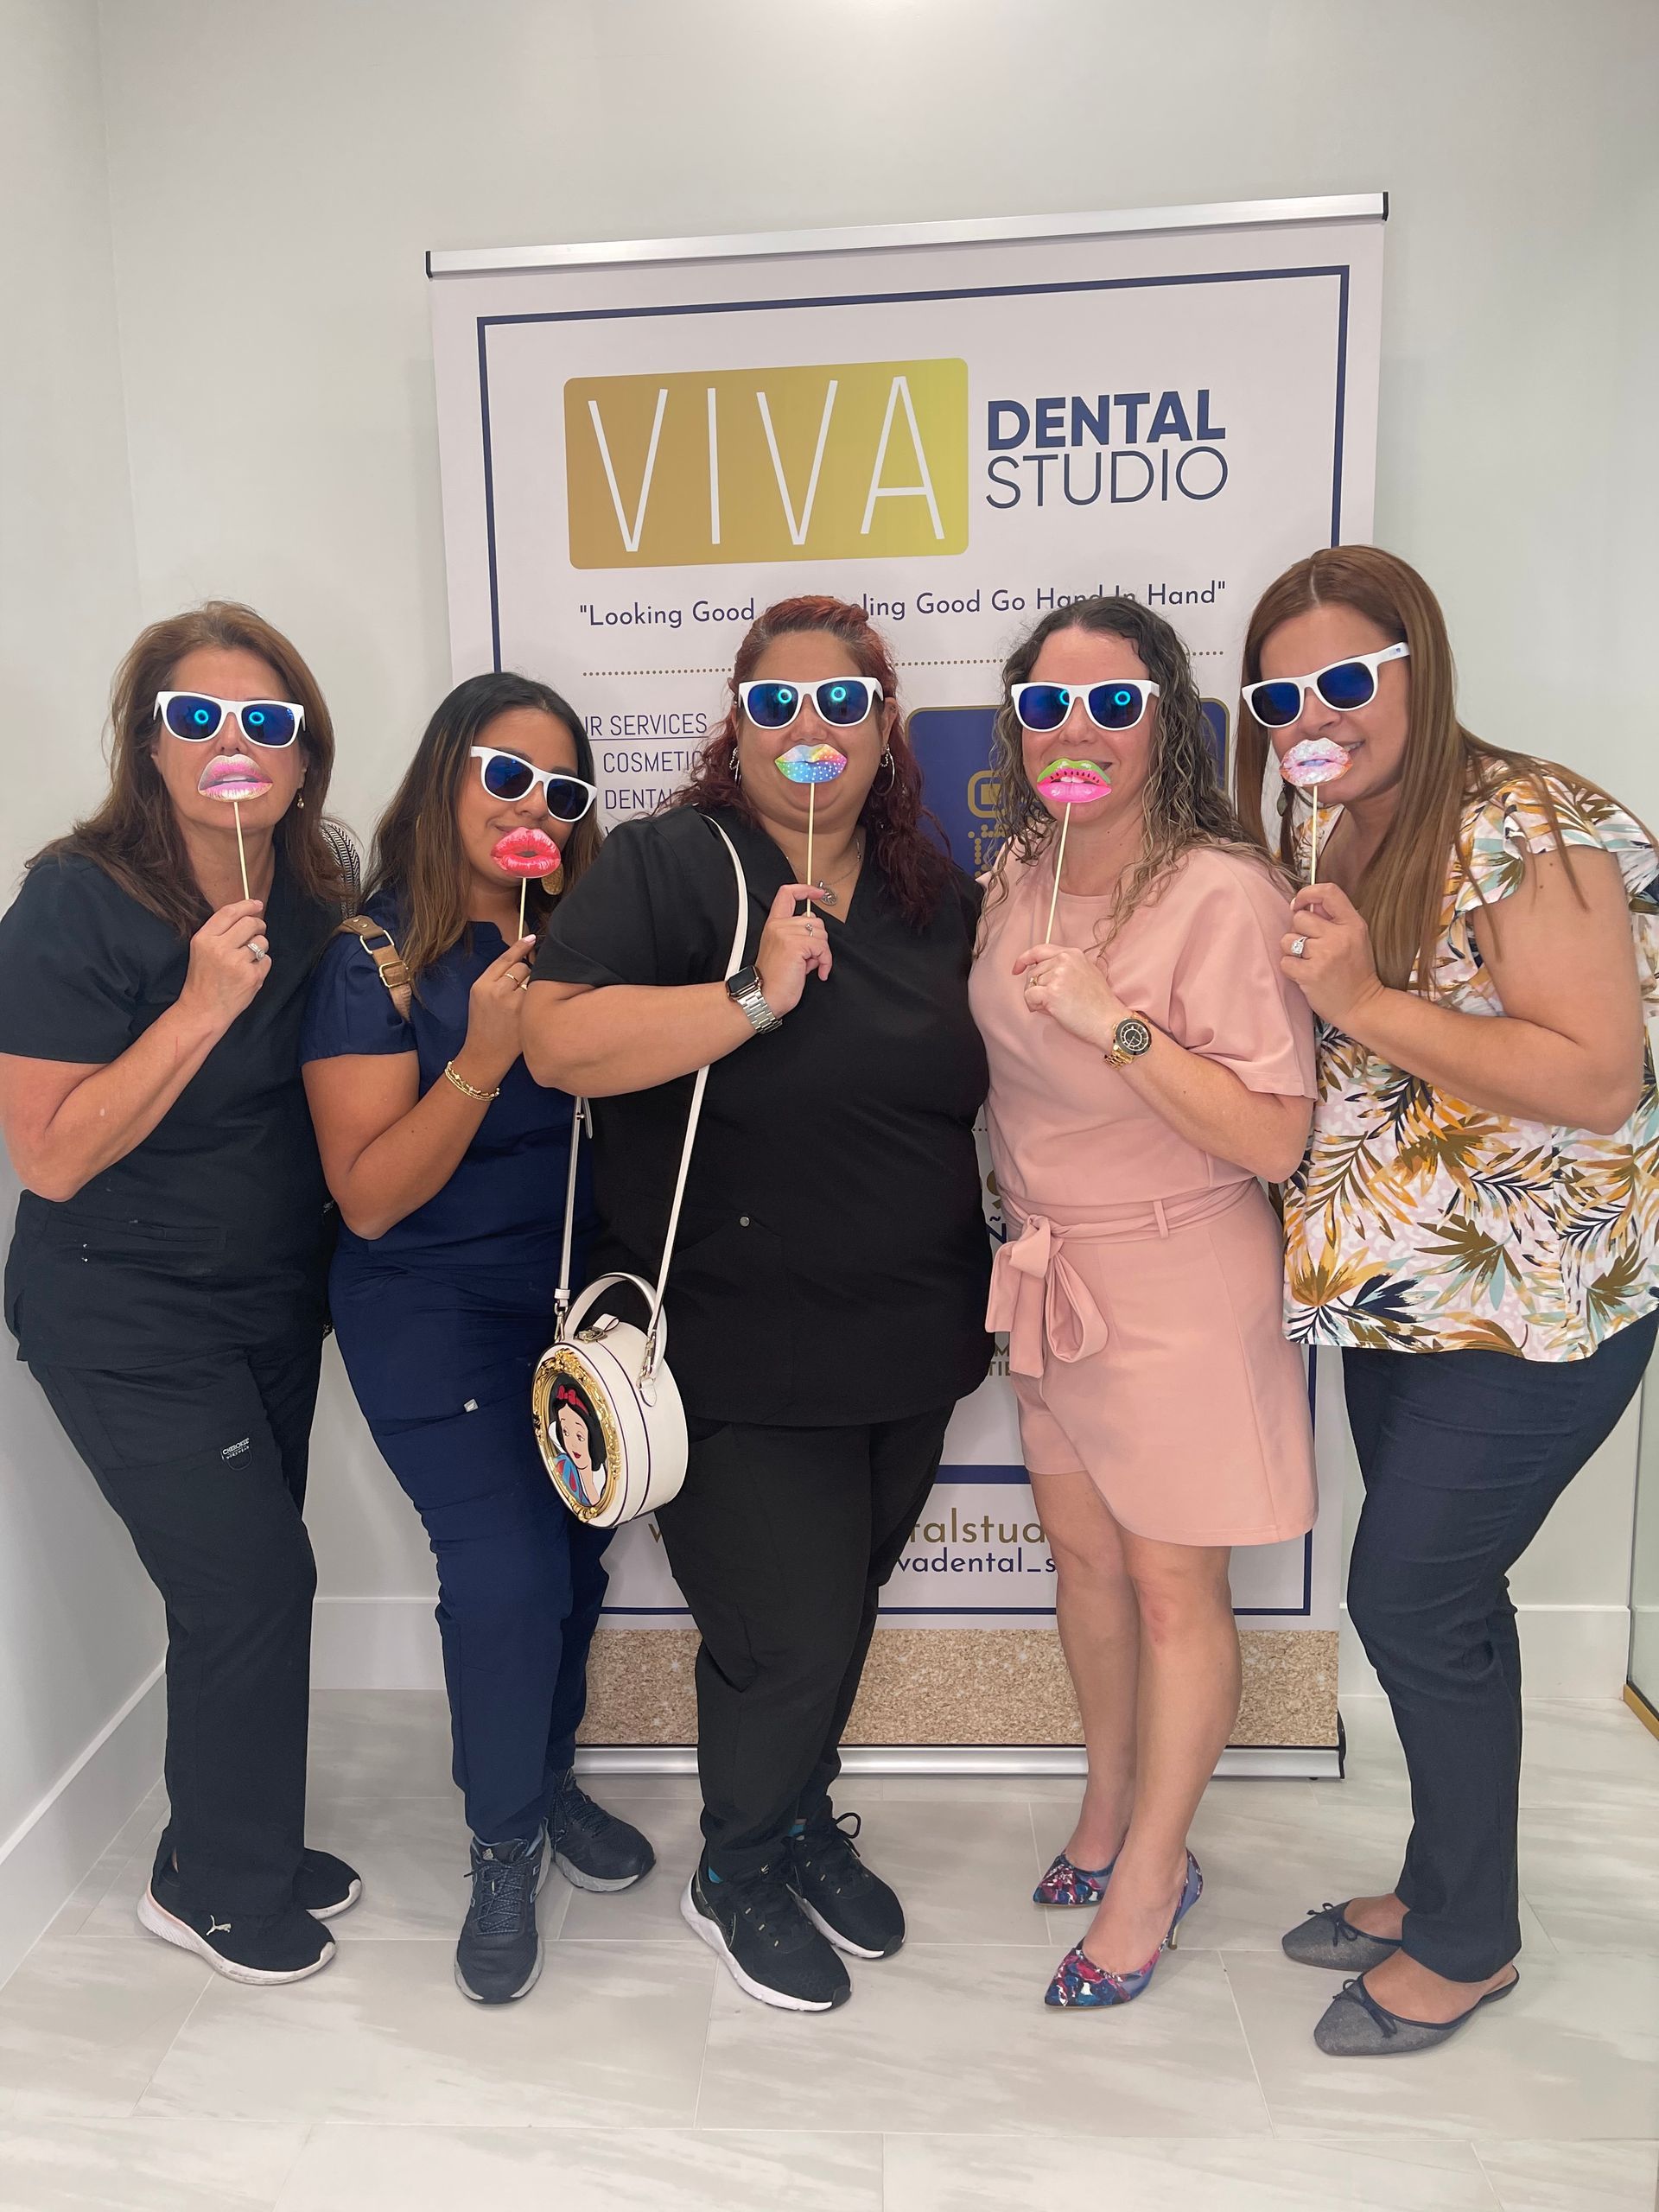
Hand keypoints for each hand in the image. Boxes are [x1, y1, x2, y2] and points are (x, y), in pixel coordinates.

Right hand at [177, 898, 271, 1029]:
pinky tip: (248, 973)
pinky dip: (261, 965)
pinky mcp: (252, 976)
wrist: (203, 1009)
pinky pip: (267, 960)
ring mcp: (237, 963)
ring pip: (262, 942)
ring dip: (259, 947)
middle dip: (258, 925)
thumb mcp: (201, 950)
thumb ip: (220, 932)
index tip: (257, 904)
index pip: (229, 913)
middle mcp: (220, 948)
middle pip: (250, 923)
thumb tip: (248, 914)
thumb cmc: (203, 979)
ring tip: (247, 959)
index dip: (246, 905)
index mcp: (204, 939)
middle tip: (257, 932)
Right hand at [457, 934, 537, 1086]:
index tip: (531, 938)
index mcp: (482, 985)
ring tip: (522, 1002)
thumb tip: (518, 960)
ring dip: (533, 986)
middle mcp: (497, 991)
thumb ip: (495, 979)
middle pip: (522, 968)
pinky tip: (534, 1007)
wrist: (485, 1054)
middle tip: (519, 991)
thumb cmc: (484, 1025)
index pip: (504, 959)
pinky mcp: (526, 1015)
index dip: (519, 947)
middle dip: (524, 975)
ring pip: (533, 980)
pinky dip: (539, 998)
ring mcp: (513, 1003)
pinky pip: (539, 995)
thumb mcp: (479, 997)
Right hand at [754, 883, 832, 1016]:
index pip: (787, 894)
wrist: (763, 997)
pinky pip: (822, 948)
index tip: (818, 892)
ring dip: (821, 953)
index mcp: (774, 924)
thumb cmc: (773, 980)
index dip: (805, 889)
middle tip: (809, 959)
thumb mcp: (784, 951)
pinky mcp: (796, 945)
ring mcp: (786, 934)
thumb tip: (815, 936)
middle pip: (814, 920)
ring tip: (810, 966)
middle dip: (818, 941)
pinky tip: (819, 972)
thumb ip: (797, 937)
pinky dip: (825, 961)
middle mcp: (778, 926)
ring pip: (821, 934)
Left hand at [1012, 941, 1125, 1048]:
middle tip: (1053, 1001)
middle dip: (1037, 988)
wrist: (1109, 1021)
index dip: (1025, 959)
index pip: (1040, 950)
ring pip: (1030, 985)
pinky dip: (1034, 1006)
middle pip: (1033, 972)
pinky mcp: (1051, 992)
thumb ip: (1066, 967)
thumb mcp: (1087, 973)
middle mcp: (1064, 960)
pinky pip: (1029, 996)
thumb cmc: (1099, 1004)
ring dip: (1037, 999)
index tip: (1017, 969)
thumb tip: (1042, 973)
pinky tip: (1049, 1011)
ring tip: (1057, 1007)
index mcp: (1072, 954)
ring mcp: (1057, 975)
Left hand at [1283, 883, 1386, 1030]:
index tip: (1298, 904)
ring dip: (1293, 951)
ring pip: (1288, 939)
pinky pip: (1285, 961)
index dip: (1307, 893)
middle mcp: (1339, 936)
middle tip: (1311, 947)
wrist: (1363, 1005)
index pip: (1328, 892)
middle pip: (1300, 918)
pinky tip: (1305, 974)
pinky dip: (1291, 969)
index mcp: (1353, 924)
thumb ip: (1334, 920)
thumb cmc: (1356, 972)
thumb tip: (1306, 905)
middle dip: (1299, 931)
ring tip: (1309, 962)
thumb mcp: (1356, 938)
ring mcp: (1324, 955)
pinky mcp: (1310, 974)